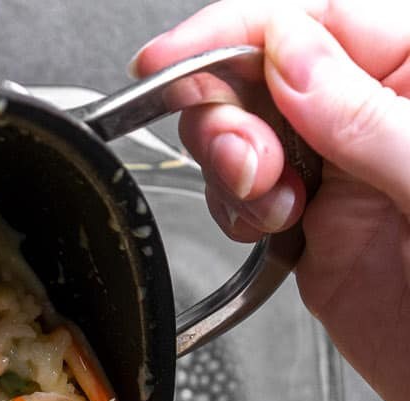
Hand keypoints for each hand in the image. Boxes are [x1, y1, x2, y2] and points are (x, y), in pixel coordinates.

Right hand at [135, 1, 409, 400]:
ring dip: (232, 173)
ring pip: (244, 143)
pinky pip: (248, 206)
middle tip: (248, 166)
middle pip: (261, 80)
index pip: (312, 22)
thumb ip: (360, 113)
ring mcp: (340, 177)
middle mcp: (373, 119)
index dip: (232, 33)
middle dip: (228, 118)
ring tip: (272, 207)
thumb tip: (288, 55)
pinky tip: (271, 229)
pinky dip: (237, 216)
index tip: (169, 59)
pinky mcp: (314, 234)